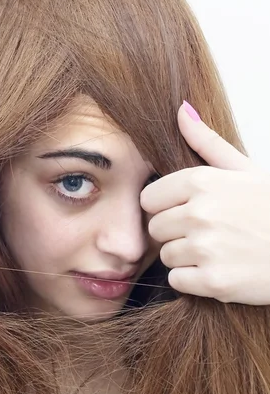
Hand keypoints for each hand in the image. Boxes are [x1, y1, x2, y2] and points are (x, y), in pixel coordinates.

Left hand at [140, 101, 269, 304]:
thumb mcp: (245, 168)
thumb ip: (207, 142)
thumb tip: (180, 110)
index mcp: (201, 182)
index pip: (148, 199)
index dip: (165, 207)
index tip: (186, 211)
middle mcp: (199, 213)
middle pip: (155, 229)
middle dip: (176, 233)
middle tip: (207, 233)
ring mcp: (206, 249)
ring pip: (166, 256)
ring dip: (186, 258)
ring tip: (217, 251)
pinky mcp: (213, 282)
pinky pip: (177, 281)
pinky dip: (194, 281)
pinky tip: (218, 270)